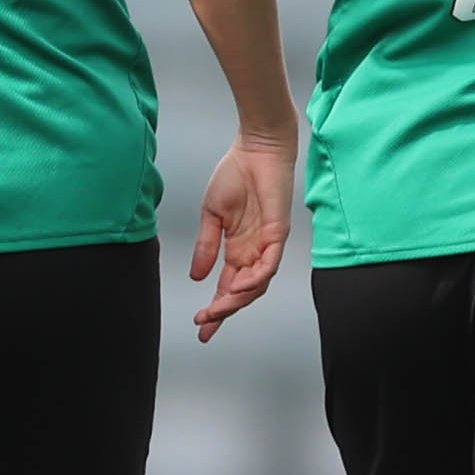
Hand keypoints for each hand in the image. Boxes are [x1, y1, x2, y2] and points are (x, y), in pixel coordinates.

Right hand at [189, 134, 293, 340]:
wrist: (255, 149)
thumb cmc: (235, 175)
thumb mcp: (212, 215)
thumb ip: (206, 246)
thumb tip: (196, 277)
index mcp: (237, 248)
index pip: (228, 286)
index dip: (216, 308)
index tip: (201, 325)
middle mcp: (254, 251)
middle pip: (242, 292)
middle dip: (223, 310)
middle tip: (205, 323)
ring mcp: (267, 244)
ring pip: (257, 284)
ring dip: (237, 299)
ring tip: (218, 309)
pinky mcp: (278, 233)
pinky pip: (269, 264)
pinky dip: (256, 278)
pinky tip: (240, 287)